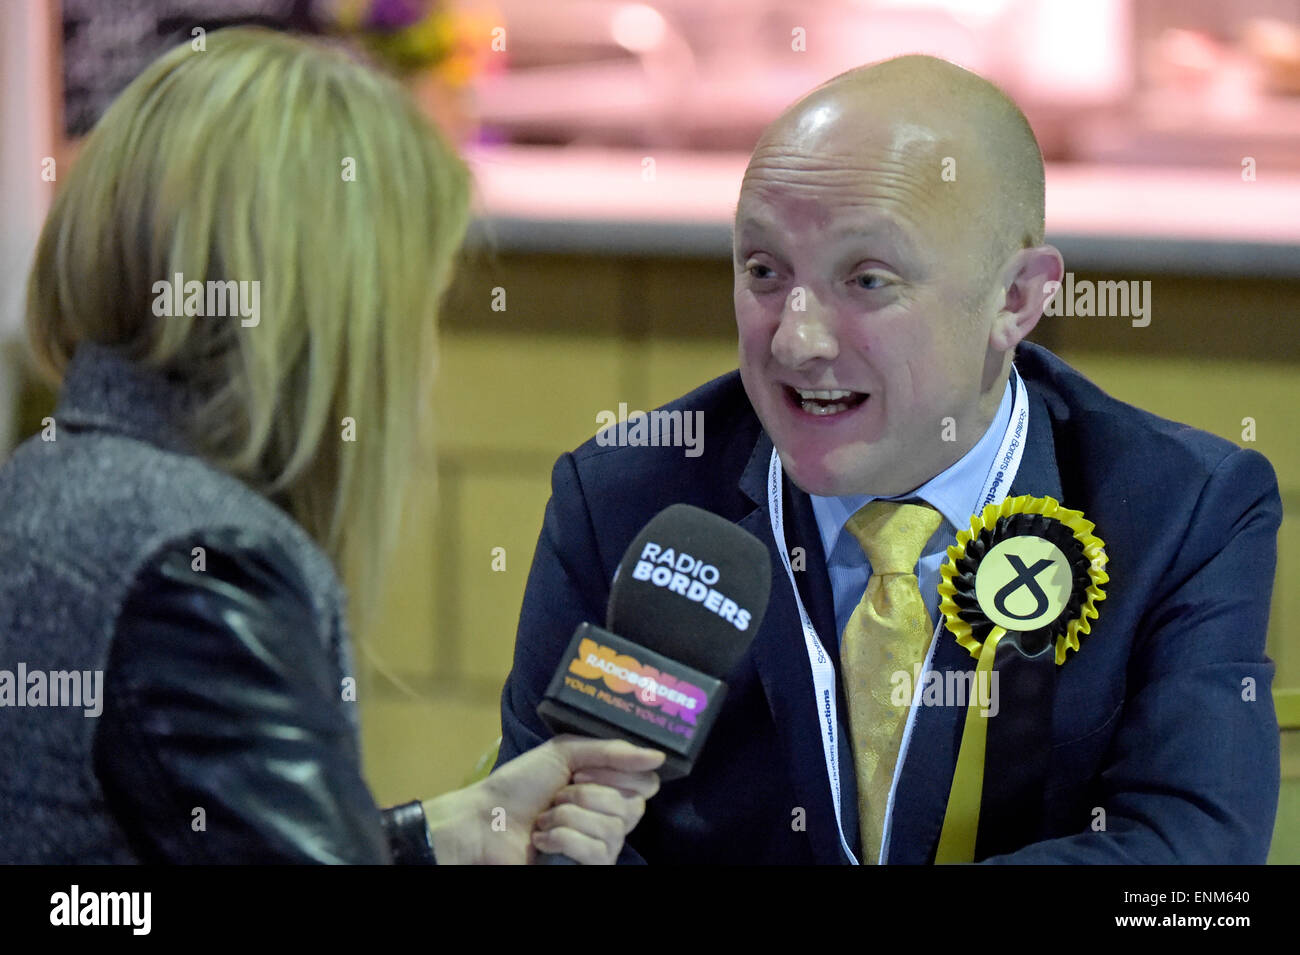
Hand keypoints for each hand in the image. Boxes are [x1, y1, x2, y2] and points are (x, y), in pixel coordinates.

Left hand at [421, 736, 662, 863]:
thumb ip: (613, 751)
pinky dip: (564, 839)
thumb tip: (659, 756)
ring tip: (545, 818)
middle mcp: (610, 816)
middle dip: (588, 795)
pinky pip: (598, 852)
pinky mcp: (588, 867)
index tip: (584, 770)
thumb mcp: (565, 752)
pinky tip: (543, 839)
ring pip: (614, 829)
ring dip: (569, 817)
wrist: (486, 819)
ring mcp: (601, 845)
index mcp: (608, 785)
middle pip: (634, 806)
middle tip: (559, 794)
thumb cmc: (521, 784)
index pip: (647, 783)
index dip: (619, 775)